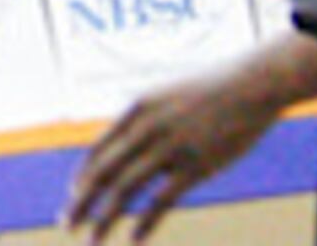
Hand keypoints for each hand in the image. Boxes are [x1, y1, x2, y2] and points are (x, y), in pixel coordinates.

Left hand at [63, 56, 297, 241]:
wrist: (250, 86)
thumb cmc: (210, 92)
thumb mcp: (166, 98)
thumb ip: (146, 122)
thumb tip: (131, 148)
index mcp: (135, 111)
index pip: (98, 150)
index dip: (83, 176)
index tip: (73, 196)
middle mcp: (145, 129)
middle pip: (102, 172)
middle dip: (81, 202)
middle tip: (65, 224)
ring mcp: (169, 148)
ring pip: (125, 189)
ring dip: (104, 219)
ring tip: (92, 241)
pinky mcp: (195, 166)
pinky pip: (161, 200)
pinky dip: (145, 223)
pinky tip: (134, 239)